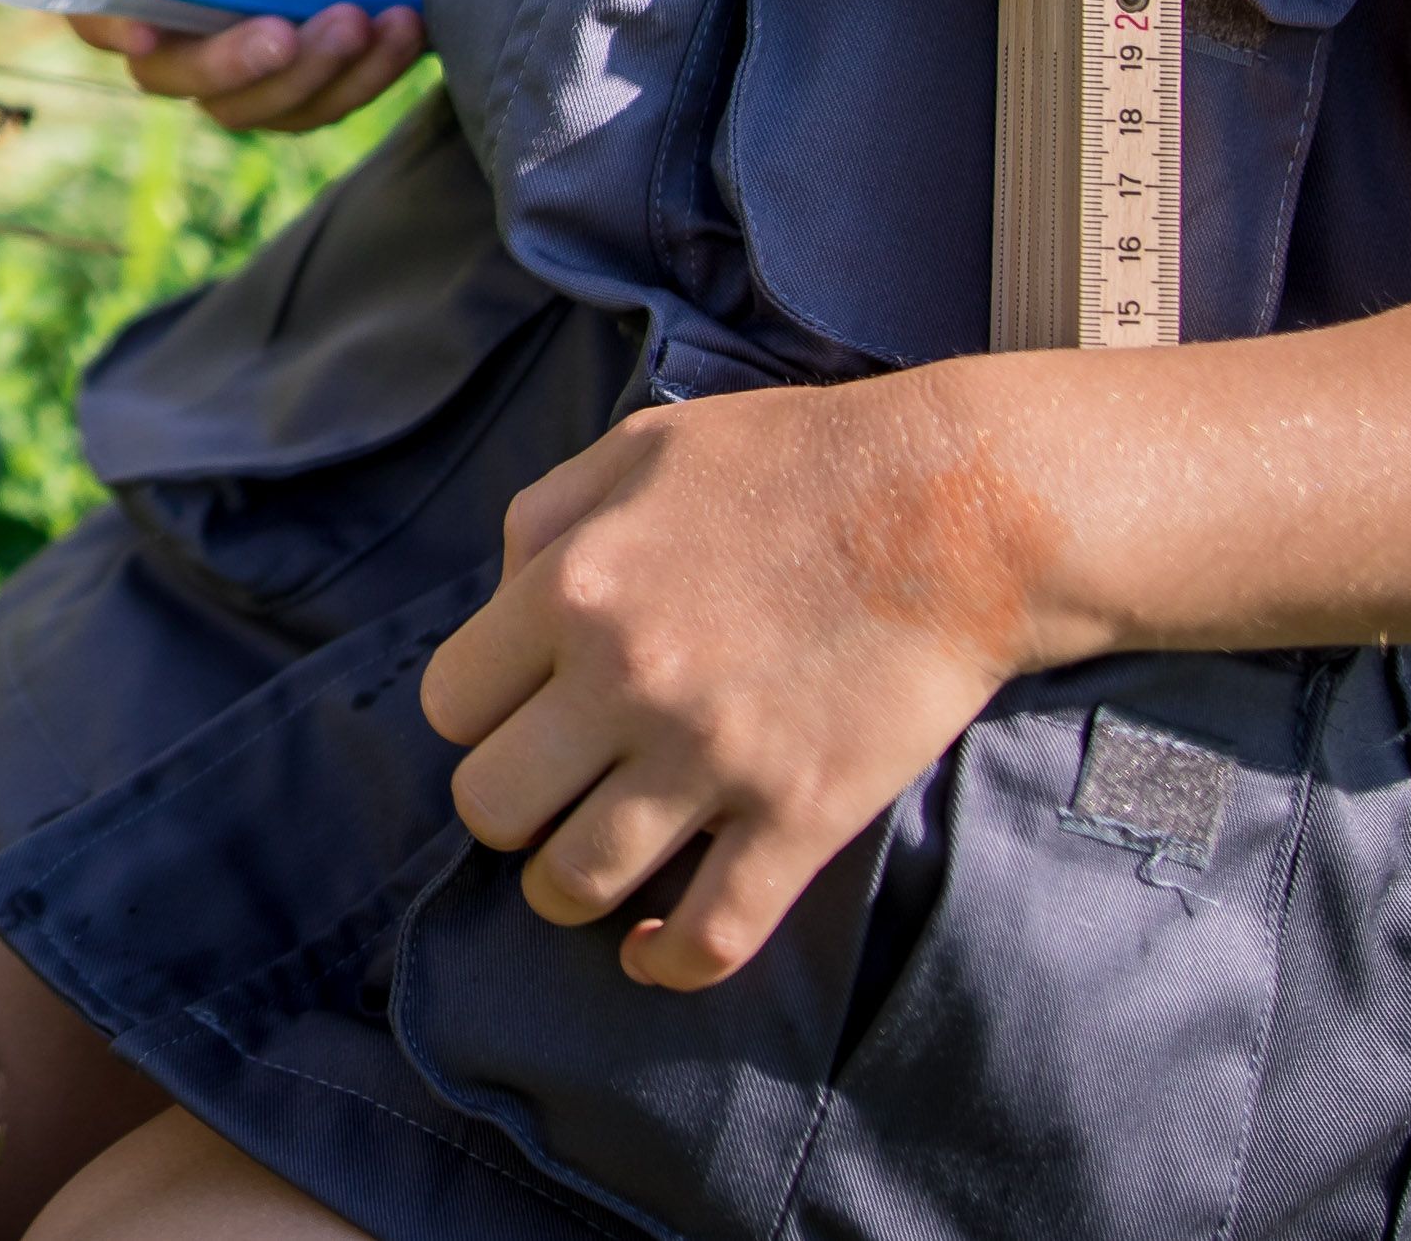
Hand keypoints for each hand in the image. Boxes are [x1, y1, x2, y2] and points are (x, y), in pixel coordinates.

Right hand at [76, 0, 428, 135]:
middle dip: (231, 63)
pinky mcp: (294, 96)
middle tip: (292, 29)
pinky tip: (402, 30)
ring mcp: (235, 69)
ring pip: (244, 108)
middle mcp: (181, 24)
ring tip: (369, 17)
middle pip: (167, 75)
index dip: (109, 25)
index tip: (148, 33)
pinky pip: (313, 113)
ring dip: (309, 73)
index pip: (99, 4)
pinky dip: (361, 79)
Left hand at [418, 372, 1051, 986]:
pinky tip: (652, 950)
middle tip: (551, 792)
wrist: (959, 507)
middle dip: (508, 809)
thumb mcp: (640, 448)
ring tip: (590, 868)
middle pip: (491, 805)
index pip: (452, 705)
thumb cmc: (795, 462)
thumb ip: (545, 518)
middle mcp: (625, 680)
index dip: (478, 717)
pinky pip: (709, 936)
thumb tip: (501, 605)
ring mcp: (713, 758)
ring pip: (575, 882)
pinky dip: (667, 963)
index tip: (518, 716)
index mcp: (574, 587)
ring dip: (568, 889)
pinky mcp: (800, 818)